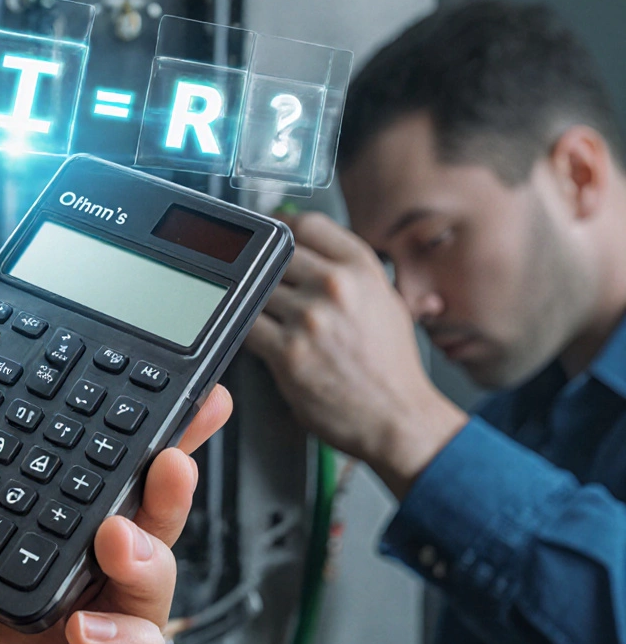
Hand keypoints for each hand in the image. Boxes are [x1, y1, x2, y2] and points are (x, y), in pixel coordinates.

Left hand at [245, 212, 466, 496]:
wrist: (398, 418)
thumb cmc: (392, 368)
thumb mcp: (385, 303)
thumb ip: (349, 275)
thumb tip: (311, 255)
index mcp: (361, 269)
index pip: (308, 225)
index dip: (282, 225)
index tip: (270, 231)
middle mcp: (336, 288)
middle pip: (276, 254)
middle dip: (267, 270)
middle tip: (263, 281)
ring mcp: (309, 318)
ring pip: (257, 289)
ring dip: (255, 302)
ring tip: (268, 316)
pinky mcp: (287, 351)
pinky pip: (248, 325)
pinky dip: (246, 328)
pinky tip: (258, 336)